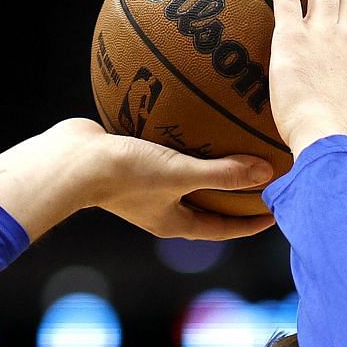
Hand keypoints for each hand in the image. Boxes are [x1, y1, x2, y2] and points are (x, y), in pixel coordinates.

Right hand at [57, 119, 277, 240]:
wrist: (70, 161)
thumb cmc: (124, 174)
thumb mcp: (180, 174)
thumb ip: (223, 174)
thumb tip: (267, 173)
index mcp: (173, 223)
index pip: (223, 229)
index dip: (251, 223)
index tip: (276, 212)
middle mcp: (159, 209)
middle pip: (207, 206)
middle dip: (234, 197)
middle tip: (261, 181)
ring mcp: (143, 187)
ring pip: (185, 179)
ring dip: (208, 167)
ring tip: (232, 146)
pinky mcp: (130, 162)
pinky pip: (165, 153)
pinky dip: (183, 141)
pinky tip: (193, 116)